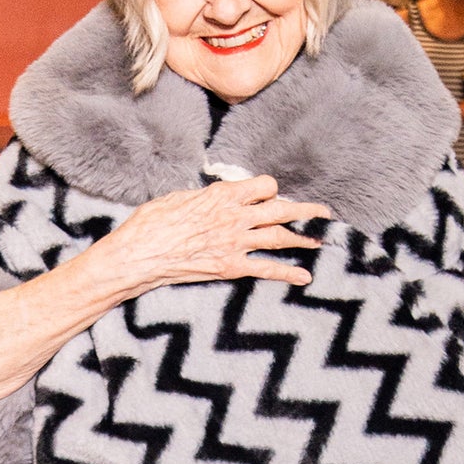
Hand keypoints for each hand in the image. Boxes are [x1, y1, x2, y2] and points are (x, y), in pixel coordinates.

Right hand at [105, 177, 332, 294]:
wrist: (139, 254)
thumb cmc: (152, 224)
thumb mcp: (179, 198)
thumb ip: (204, 199)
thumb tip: (213, 200)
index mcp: (223, 194)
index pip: (264, 186)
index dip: (270, 190)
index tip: (270, 197)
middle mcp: (235, 216)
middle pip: (281, 210)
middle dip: (305, 211)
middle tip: (324, 213)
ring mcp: (235, 243)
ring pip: (280, 237)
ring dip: (304, 238)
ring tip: (320, 240)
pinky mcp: (230, 267)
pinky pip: (266, 269)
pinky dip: (288, 273)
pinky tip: (305, 276)